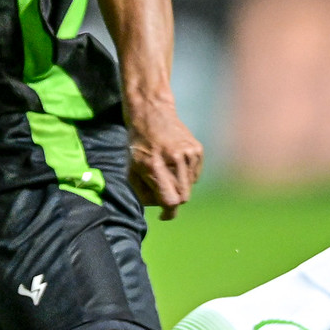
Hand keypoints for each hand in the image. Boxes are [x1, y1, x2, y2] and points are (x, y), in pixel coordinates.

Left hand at [125, 98, 203, 219]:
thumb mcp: (131, 170)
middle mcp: (174, 160)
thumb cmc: (138, 146)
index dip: (168, 212)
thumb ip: (144, 193)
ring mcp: (188, 154)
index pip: (171, 201)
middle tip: (162, 191)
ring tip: (167, 172)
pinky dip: (186, 175)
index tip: (163, 214)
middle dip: (173, 200)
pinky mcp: (197, 150)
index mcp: (154, 166)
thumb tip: (161, 208)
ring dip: (179, 186)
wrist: (152, 115)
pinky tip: (175, 164)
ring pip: (190, 187)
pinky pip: (195, 175)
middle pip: (183, 197)